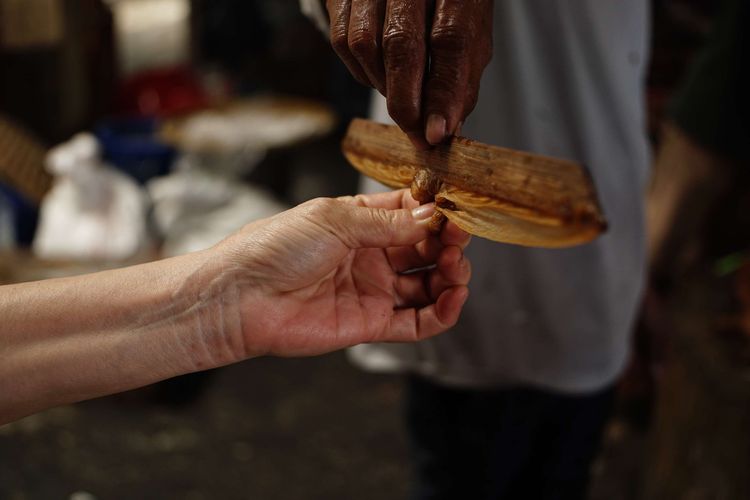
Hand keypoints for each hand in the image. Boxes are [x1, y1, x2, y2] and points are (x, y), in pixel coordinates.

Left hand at [217, 189, 470, 357]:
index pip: (411, 214)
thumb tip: (432, 215)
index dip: (436, 212)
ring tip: (455, 268)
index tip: (456, 209)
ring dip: (450, 276)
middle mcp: (371, 255)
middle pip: (425, 249)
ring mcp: (373, 290)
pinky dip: (442, 312)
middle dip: (447, 243)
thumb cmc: (276, 248)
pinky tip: (453, 297)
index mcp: (360, 222)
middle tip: (458, 239)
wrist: (242, 297)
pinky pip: (417, 322)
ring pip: (427, 285)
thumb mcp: (335, 219)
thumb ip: (387, 222)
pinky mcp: (371, 324)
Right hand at [326, 0, 493, 147]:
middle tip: (415, 134)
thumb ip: (462, 79)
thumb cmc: (446, 4)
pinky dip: (362, 71)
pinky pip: (343, 43)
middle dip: (406, 102)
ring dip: (383, 85)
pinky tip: (381, 72)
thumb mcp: (470, 33)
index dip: (442, 93)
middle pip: (400, 44)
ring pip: (365, 46)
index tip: (436, 132)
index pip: (450, 41)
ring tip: (403, 94)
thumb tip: (446, 128)